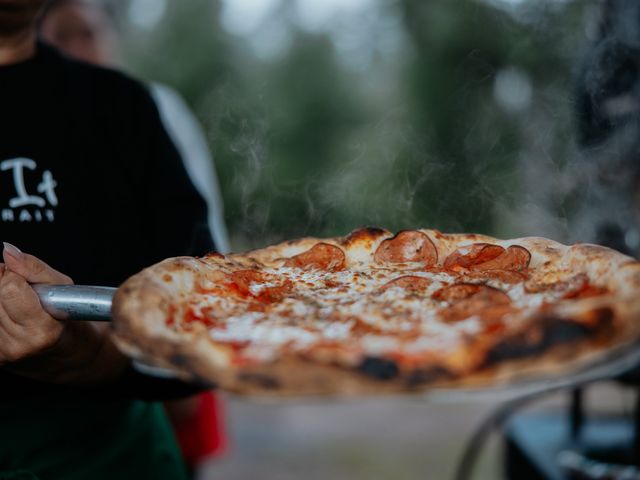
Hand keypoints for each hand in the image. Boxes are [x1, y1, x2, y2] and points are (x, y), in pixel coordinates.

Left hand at [0, 243, 127, 383]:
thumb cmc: (71, 320)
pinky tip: (10, 318)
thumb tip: (8, 251)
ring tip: (19, 308)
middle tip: (24, 294)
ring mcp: (2, 354)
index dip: (15, 275)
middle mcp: (18, 346)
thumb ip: (35, 269)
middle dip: (4, 286)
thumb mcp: (65, 289)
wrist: (69, 359)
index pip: (9, 287)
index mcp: (42, 330)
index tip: (26, 279)